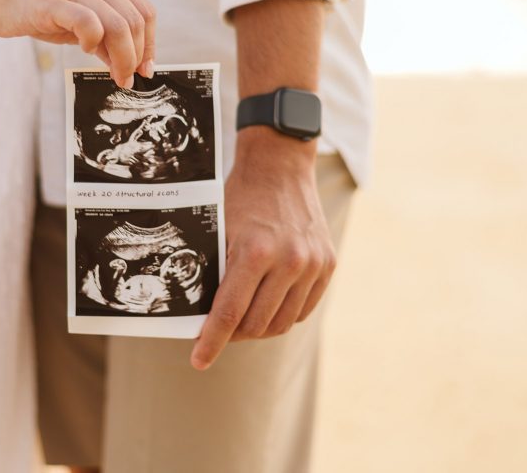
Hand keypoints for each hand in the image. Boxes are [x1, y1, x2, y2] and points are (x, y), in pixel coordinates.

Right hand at [0, 0, 155, 86]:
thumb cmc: (35, 5)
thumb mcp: (77, 15)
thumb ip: (104, 34)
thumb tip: (129, 62)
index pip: (144, 11)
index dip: (149, 44)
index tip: (145, 68)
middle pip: (135, 20)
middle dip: (136, 56)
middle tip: (127, 78)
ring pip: (118, 25)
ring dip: (122, 57)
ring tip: (114, 74)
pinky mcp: (53, 0)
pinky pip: (89, 23)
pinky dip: (94, 43)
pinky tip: (85, 50)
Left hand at [191, 127, 335, 369]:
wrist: (280, 166)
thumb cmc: (241, 197)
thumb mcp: (219, 231)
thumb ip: (213, 272)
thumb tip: (199, 315)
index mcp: (256, 251)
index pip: (230, 313)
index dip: (212, 341)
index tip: (199, 360)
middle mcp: (290, 261)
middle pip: (256, 324)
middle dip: (233, 335)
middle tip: (218, 330)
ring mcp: (313, 264)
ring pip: (281, 322)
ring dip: (258, 327)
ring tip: (242, 319)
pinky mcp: (328, 264)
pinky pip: (302, 308)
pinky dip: (282, 315)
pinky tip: (266, 305)